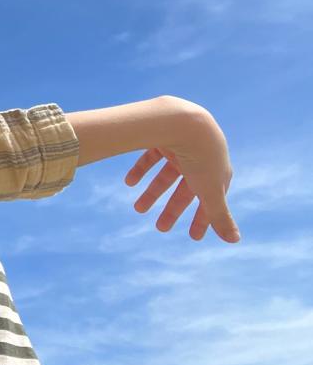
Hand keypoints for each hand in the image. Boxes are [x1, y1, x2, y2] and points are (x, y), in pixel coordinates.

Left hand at [123, 106, 236, 241]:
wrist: (184, 123)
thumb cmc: (201, 159)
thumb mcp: (211, 191)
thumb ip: (219, 215)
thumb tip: (235, 242)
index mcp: (216, 173)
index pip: (210, 201)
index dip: (203, 219)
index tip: (194, 237)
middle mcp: (200, 161)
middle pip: (185, 190)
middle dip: (173, 210)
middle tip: (161, 228)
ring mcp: (181, 149)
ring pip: (165, 176)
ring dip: (152, 193)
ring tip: (137, 209)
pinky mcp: (163, 139)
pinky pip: (151, 157)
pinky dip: (141, 170)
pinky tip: (129, 182)